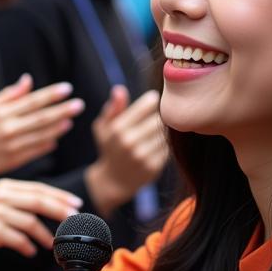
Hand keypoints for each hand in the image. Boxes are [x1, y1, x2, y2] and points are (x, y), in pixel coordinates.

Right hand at [0, 75, 83, 193]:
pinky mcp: (14, 160)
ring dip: (57, 128)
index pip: (32, 101)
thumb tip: (28, 80)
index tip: (67, 88)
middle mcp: (9, 128)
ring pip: (41, 135)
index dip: (51, 94)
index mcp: (2, 113)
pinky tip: (56, 139)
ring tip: (70, 121)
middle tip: (79, 104)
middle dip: (62, 110)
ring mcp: (12, 145)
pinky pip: (35, 151)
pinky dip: (46, 145)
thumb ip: (8, 95)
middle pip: (41, 117)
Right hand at [0, 179, 81, 267]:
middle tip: (75, 220)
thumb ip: (17, 200)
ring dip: (45, 235)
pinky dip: (28, 246)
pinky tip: (31, 252)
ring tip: (52, 244)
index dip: (59, 196)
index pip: (38, 188)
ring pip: (31, 222)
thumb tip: (47, 207)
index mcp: (4, 187)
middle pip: (39, 201)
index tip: (76, 203)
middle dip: (60, 210)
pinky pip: (19, 239)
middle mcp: (1, 197)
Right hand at [84, 87, 166, 216]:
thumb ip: (113, 108)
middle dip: (162, 114)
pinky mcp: (154, 167)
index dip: (153, 100)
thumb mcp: (103, 127)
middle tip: (162, 113)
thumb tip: (119, 89)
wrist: (114, 181)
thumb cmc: (110, 147)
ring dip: (166, 129)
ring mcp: (142, 156)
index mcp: (118, 129)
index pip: (148, 105)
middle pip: (160, 118)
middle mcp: (130, 142)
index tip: (153, 100)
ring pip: (166, 133)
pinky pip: (168, 148)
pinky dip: (166, 144)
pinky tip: (159, 143)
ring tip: (161, 128)